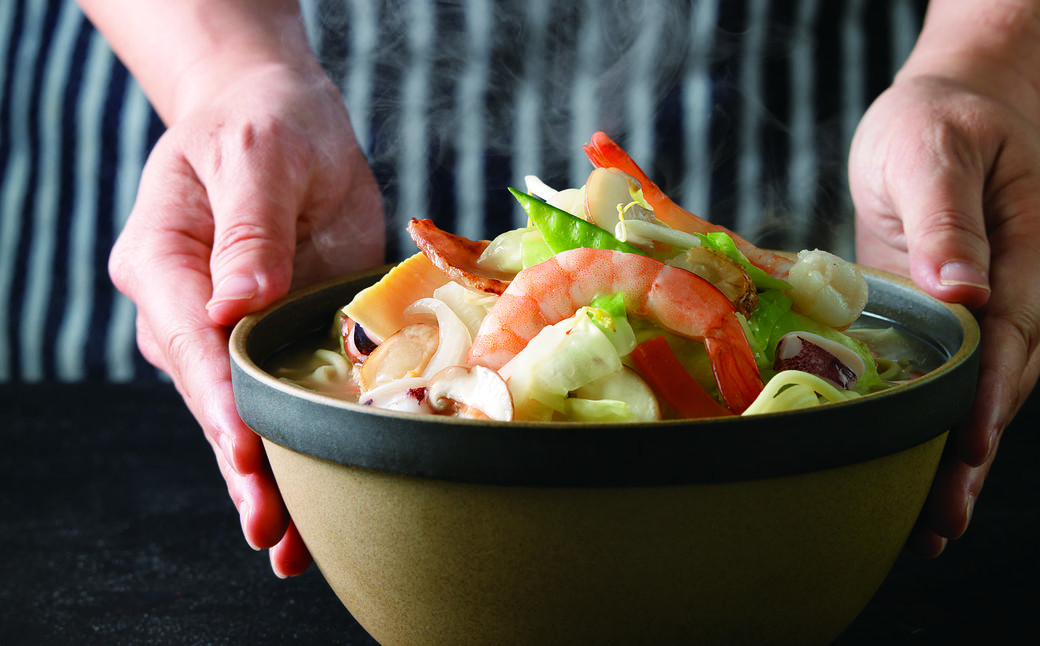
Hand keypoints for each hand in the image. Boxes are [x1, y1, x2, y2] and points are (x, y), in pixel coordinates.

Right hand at [109, 61, 384, 575]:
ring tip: (292, 546)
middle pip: (212, 400)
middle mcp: (190, 312)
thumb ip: (249, 228)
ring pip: (246, 416)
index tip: (247, 447)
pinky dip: (301, 449)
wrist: (282, 120)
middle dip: (242, 465)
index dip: (218, 400)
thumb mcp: (259, 156)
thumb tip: (238, 303)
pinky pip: (285, 401)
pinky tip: (318, 505)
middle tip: (272, 530)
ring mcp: (234, 334)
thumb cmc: (264, 124)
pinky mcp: (279, 339)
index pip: (189, 342)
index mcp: (165, 264)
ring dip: (271, 479)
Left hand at [850, 72, 1039, 556]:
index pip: (1008, 340)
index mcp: (1023, 256)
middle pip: (999, 386)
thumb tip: (962, 289)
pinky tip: (917, 466)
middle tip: (937, 523)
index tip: (965, 450)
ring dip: (956, 457)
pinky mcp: (944, 313)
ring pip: (980, 393)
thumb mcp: (937, 152)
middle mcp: (1011, 293)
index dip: (985, 399)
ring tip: (929, 523)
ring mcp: (981, 309)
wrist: (949, 105)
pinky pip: (951, 375)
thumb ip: (949, 220)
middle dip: (969, 456)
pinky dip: (935, 422)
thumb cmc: (942, 120)